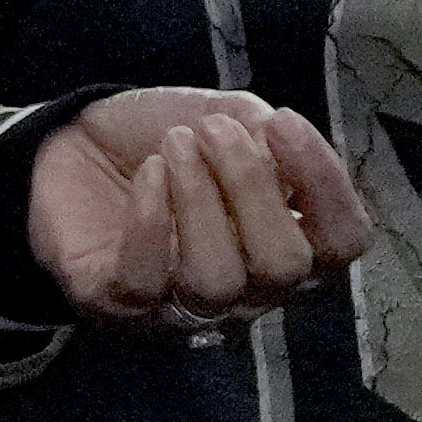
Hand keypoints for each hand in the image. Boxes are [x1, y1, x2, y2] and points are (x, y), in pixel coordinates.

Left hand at [22, 87, 364, 331]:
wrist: (78, 143)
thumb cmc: (167, 138)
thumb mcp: (228, 115)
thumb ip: (267, 135)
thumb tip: (283, 155)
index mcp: (288, 240)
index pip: (343, 242)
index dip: (326, 186)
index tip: (283, 122)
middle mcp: (248, 288)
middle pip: (283, 268)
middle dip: (252, 186)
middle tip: (213, 132)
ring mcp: (184, 306)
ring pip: (217, 281)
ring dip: (198, 198)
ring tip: (174, 145)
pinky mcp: (120, 305)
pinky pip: (147, 282)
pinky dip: (151, 220)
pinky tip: (148, 174)